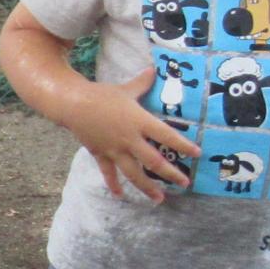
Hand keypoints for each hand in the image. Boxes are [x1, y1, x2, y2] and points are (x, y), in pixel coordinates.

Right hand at [70, 69, 195, 201]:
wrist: (73, 104)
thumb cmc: (101, 95)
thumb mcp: (125, 89)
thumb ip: (142, 83)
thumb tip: (153, 69)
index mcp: (139, 122)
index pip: (167, 136)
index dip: (183, 145)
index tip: (197, 153)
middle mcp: (130, 139)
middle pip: (154, 161)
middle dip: (171, 174)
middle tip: (185, 183)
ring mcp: (115, 150)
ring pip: (134, 173)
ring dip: (147, 187)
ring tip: (159, 199)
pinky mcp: (101, 155)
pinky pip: (109, 173)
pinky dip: (114, 184)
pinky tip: (120, 195)